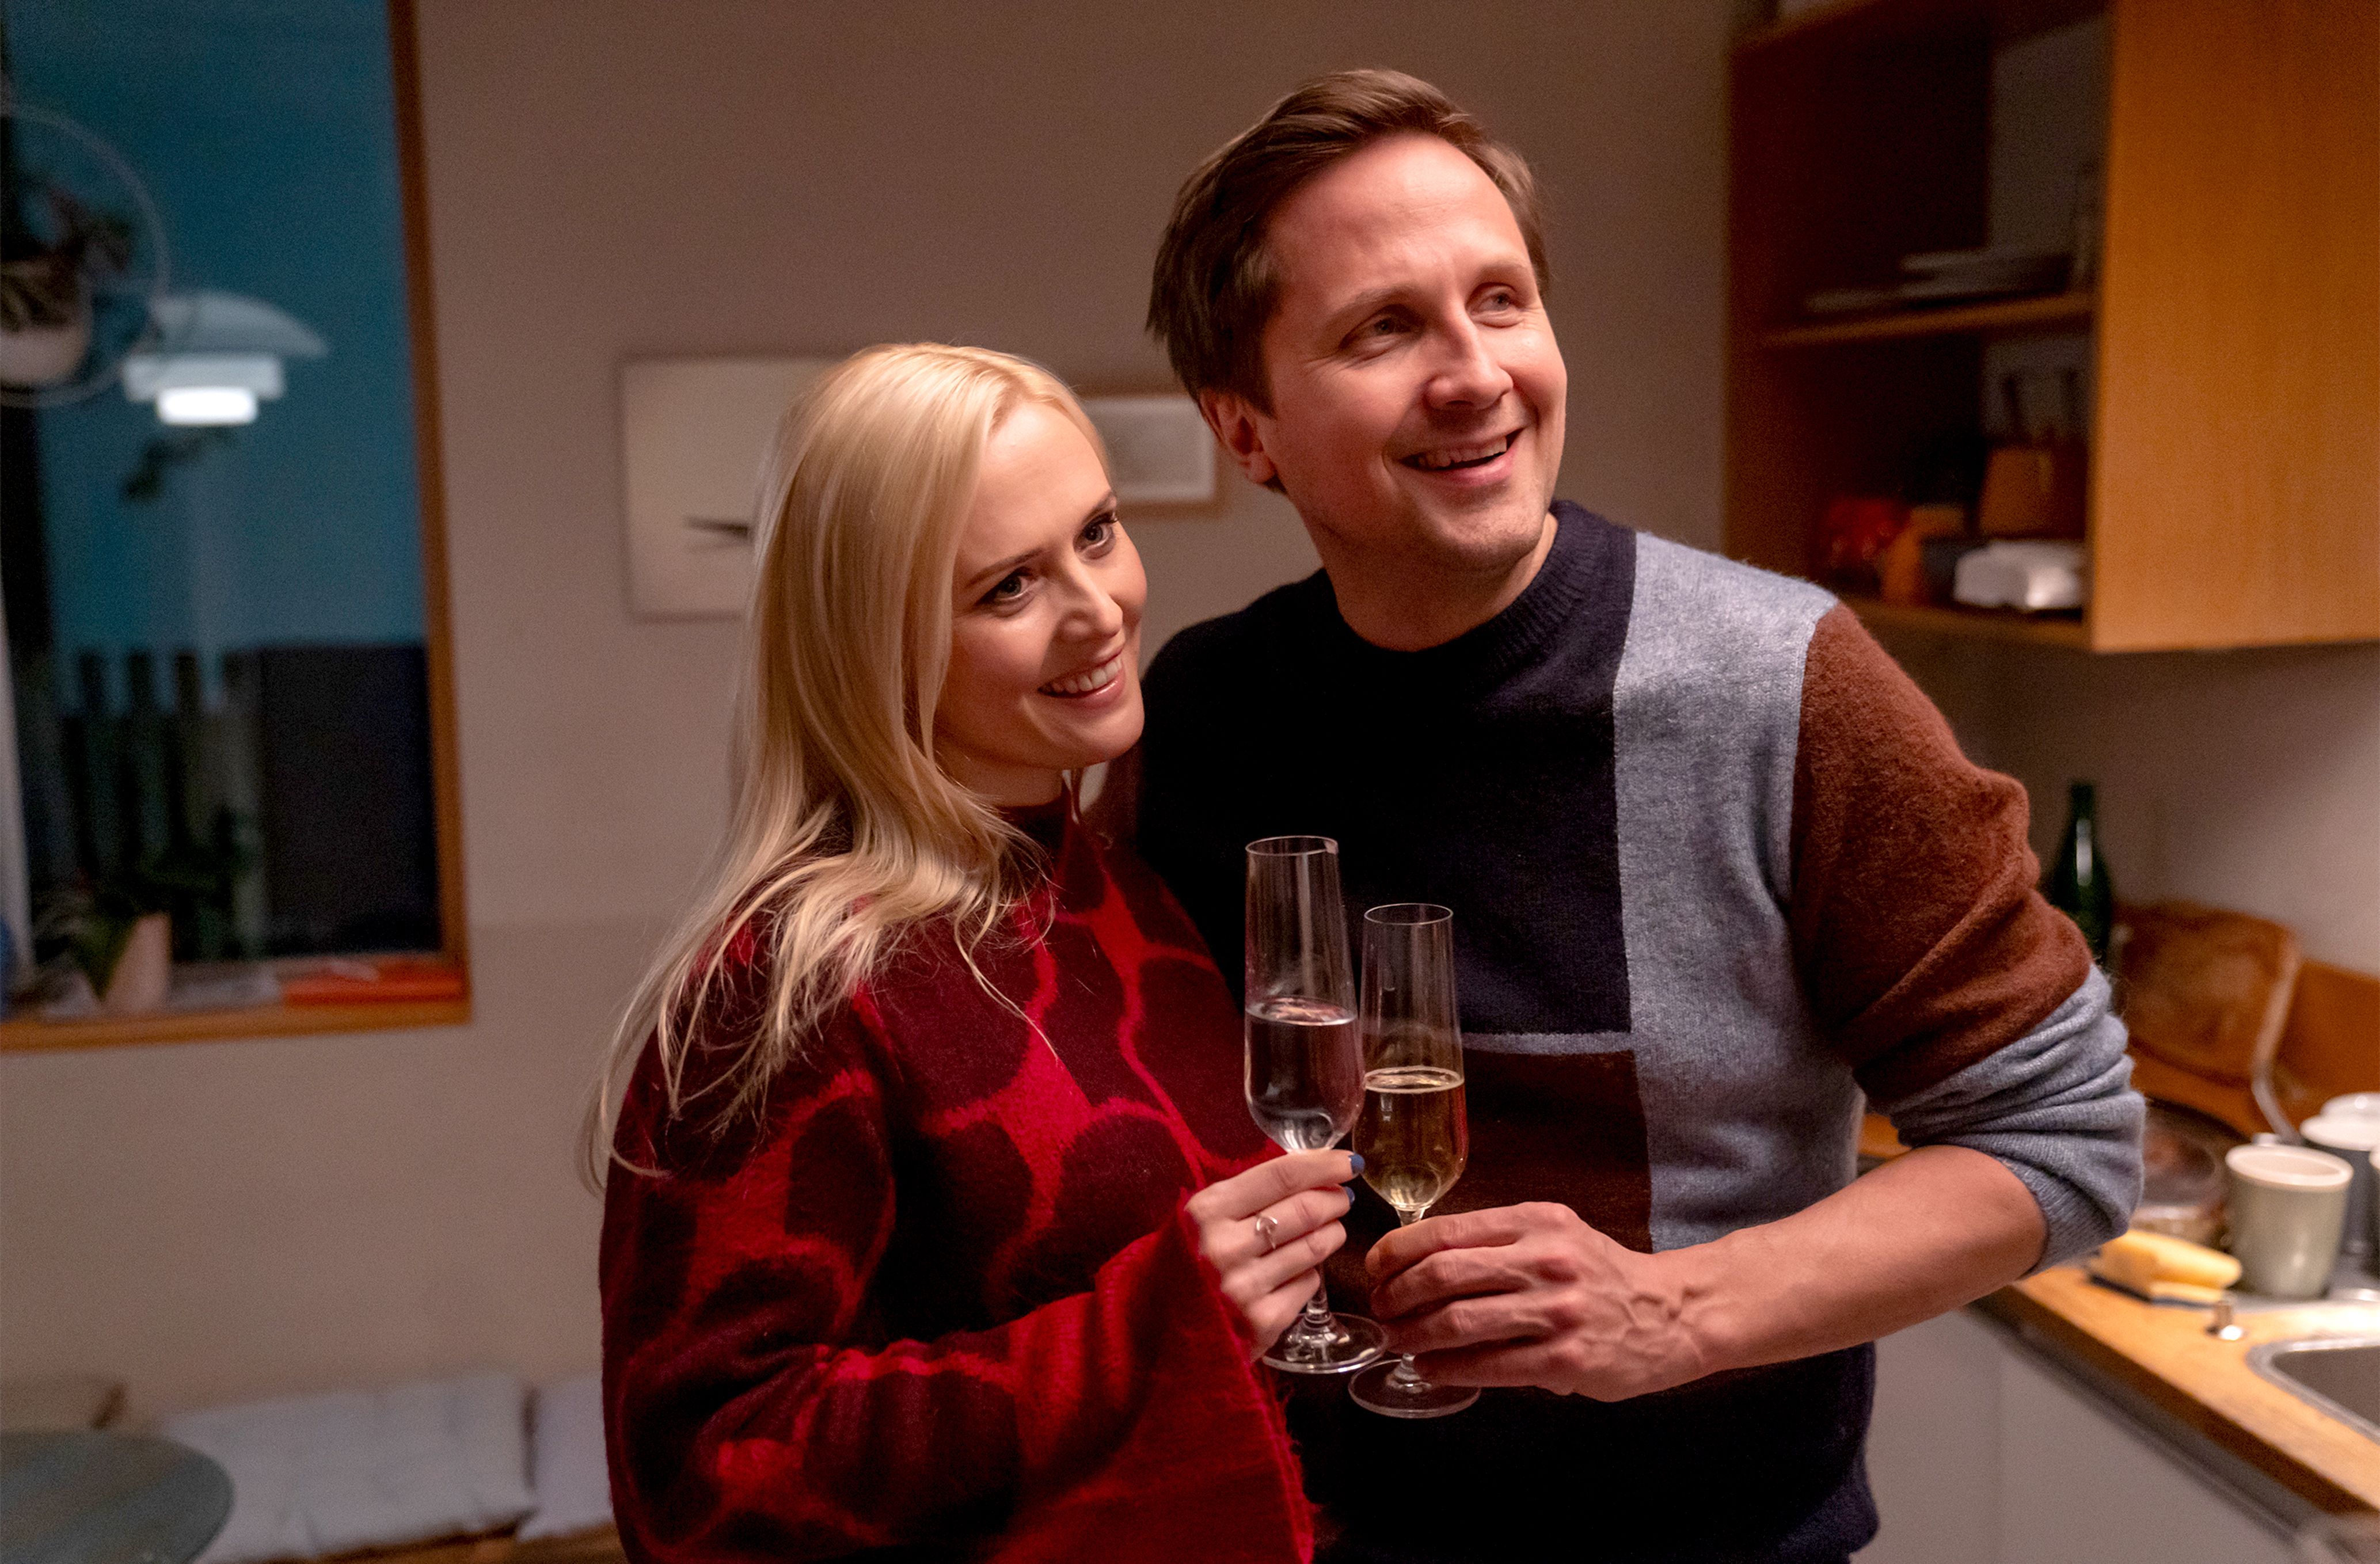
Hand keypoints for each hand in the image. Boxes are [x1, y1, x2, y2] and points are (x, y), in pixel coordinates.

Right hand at [1185, 1150, 1354, 1357]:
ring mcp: (1245, 1288)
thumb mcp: (1199, 1219)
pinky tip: (1298, 1270)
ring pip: (1315, 1248)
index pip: (1280, 1176)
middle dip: (1333, 1200)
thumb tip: (1308, 1172)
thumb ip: (1245, 1196)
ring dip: (1331, 1233)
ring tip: (1330, 1229)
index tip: (1348, 1162)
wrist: (1148, 1332)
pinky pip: (1309, 1285)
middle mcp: (1225, 1248)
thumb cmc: (1180, 1264)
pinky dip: (1310, 1273)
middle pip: (1305, 1210)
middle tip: (1341, 1197)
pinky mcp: (1262, 1323)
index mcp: (1206, 1211)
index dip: (1323, 1165)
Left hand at [1364, 1201, 1705, 1399]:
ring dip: (1414, 1335)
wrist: (1673, 1313)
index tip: (1375, 1268)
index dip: (1397, 1252)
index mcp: (1536, 1221)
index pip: (1446, 1230)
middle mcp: (1545, 1260)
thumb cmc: (1601, 1275)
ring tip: (1397, 1341)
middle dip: (1397, 1295)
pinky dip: (1448, 1369)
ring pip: (1459, 1321)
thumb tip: (1420, 1262)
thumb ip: (1498, 1241)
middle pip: (1443, 1274)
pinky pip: (1489, 1365)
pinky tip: (1430, 1369)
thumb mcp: (1555, 1234)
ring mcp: (1557, 1311)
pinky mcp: (1567, 1359)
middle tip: (1382, 1311)